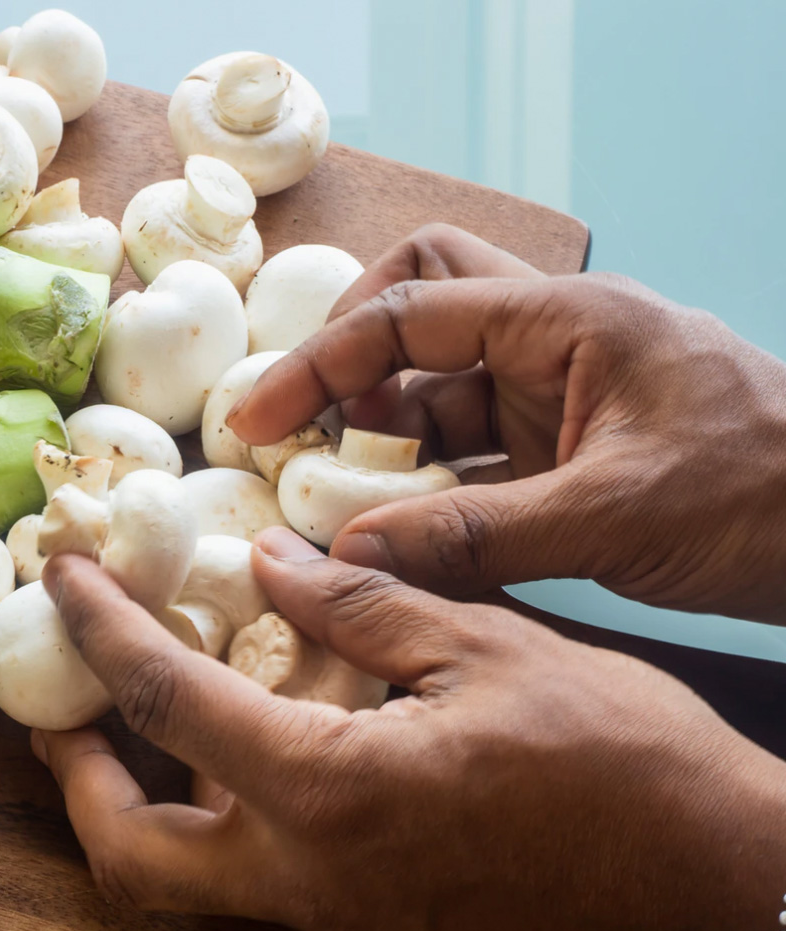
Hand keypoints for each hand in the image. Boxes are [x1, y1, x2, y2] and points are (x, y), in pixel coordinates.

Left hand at [34, 539, 785, 930]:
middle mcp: (316, 885)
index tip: (61, 579)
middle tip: (66, 709)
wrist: (732, 904)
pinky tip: (285, 756)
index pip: (167, 703)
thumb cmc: (633, 772)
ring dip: (159, 803)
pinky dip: (250, 822)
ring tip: (165, 720)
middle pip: (132, 856)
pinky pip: (283, 888)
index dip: (98, 630)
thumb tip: (269, 566)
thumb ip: (364, 606)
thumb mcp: (494, 652)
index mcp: (328, 796)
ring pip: (201, 882)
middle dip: (79, 778)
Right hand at [228, 223, 785, 623]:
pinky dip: (427, 492)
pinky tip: (398, 541)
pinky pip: (471, 457)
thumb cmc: (767, 497)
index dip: (320, 364)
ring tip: (338, 508)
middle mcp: (554, 346)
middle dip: (351, 369)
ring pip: (438, 394)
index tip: (258, 421)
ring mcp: (561, 400)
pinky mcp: (568, 455)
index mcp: (565, 321)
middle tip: (307, 442)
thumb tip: (347, 558)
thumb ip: (472, 535)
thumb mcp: (611, 517)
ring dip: (384, 444)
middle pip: (418, 309)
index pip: (409, 312)